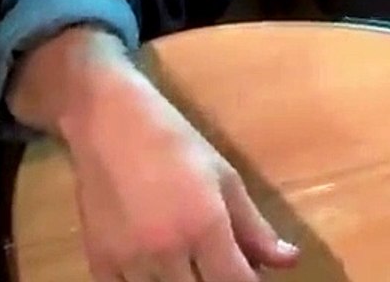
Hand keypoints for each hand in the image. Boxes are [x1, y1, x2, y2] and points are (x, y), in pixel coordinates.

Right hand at [12, 29, 301, 281]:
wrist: (109, 122)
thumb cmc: (175, 143)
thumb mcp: (224, 178)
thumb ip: (255, 227)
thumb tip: (289, 261)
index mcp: (205, 228)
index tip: (249, 274)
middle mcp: (167, 253)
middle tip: (219, 265)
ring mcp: (129, 262)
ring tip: (188, 263)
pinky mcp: (99, 263)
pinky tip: (156, 269)